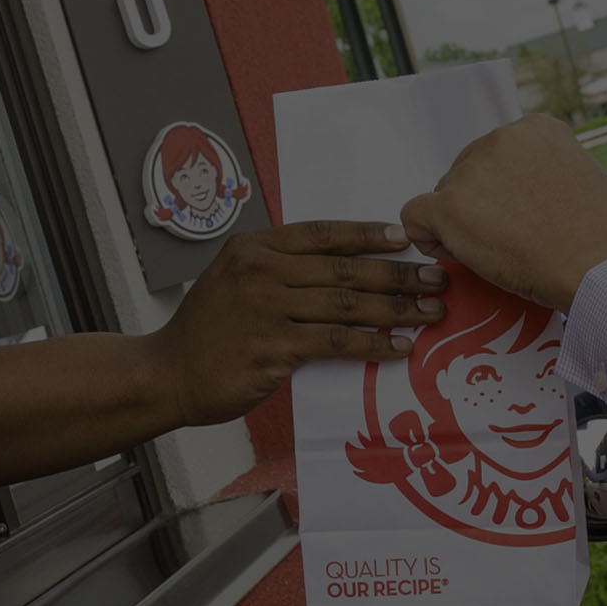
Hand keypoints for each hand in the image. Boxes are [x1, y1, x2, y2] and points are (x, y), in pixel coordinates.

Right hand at [144, 220, 448, 426]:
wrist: (169, 372)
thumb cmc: (208, 329)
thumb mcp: (235, 278)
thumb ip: (282, 269)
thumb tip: (345, 269)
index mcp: (254, 247)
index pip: (322, 233)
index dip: (367, 235)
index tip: (405, 240)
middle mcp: (261, 272)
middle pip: (344, 268)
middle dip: (398, 273)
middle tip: (437, 279)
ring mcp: (266, 309)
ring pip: (347, 304)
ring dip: (397, 309)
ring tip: (430, 312)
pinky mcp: (273, 349)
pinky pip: (336, 343)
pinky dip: (374, 344)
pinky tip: (399, 347)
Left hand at [399, 116, 606, 311]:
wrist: (598, 263)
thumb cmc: (599, 236)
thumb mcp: (580, 177)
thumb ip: (543, 172)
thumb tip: (522, 191)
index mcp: (535, 128)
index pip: (497, 156)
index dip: (503, 191)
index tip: (526, 216)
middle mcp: (500, 138)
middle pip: (466, 174)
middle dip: (480, 207)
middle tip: (513, 240)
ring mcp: (472, 170)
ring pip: (444, 197)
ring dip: (461, 226)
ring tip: (500, 252)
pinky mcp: (450, 206)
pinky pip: (415, 216)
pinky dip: (429, 238)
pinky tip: (458, 254)